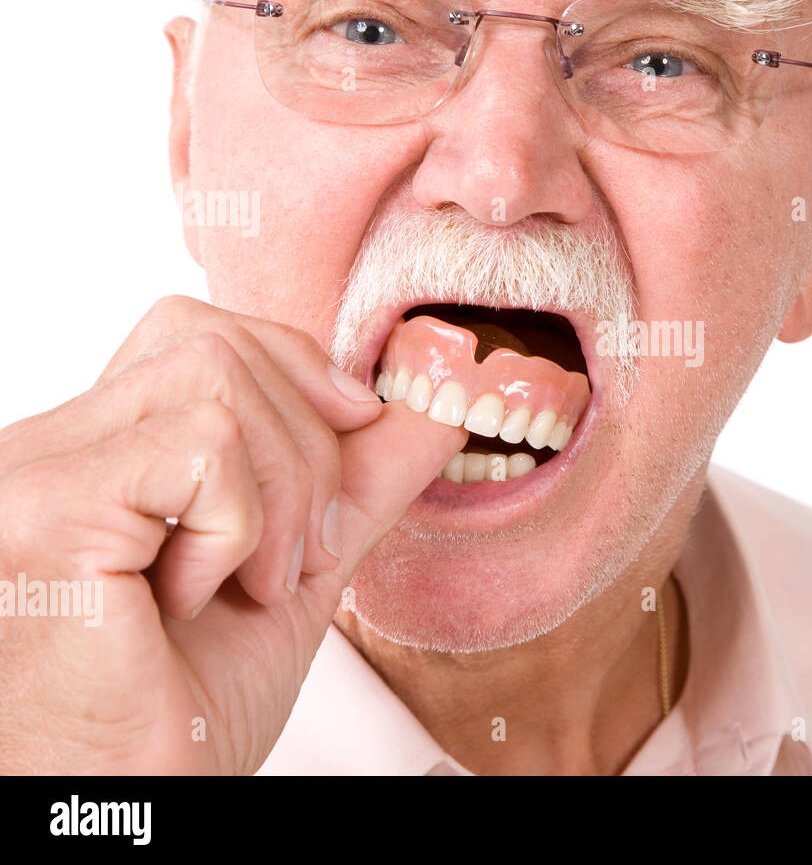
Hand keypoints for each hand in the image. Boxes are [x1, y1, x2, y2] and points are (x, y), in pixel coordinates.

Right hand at [0, 296, 464, 772]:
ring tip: (247, 587)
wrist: (126, 812)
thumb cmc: (181, 713)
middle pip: (218, 341)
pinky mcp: (42, 506)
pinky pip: (203, 445)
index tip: (342, 462)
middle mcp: (48, 445)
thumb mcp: (296, 571)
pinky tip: (195, 598)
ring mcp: (33, 469)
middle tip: (294, 560)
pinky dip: (240, 526)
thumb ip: (357, 478)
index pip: (204, 333)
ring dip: (281, 496)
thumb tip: (436, 398)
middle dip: (308, 448)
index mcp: (96, 451)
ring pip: (218, 378)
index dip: (298, 378)